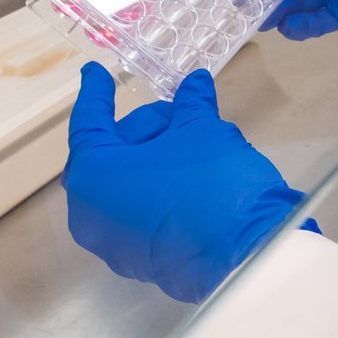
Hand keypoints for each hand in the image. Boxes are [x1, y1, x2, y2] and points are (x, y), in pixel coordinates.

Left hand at [64, 63, 306, 301]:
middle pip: (107, 156)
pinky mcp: (140, 263)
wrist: (248, 251)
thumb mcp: (202, 130)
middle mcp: (90, 215)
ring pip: (121, 187)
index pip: (89, 124)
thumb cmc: (212, 181)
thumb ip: (190, 104)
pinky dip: (153, 191)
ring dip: (149, 160)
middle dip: (139, 131)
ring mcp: (113, 245)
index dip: (97, 94)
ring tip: (189, 146)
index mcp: (93, 175)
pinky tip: (188, 178)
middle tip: (177, 115)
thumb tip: (194, 83)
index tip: (95, 74)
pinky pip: (136, 215)